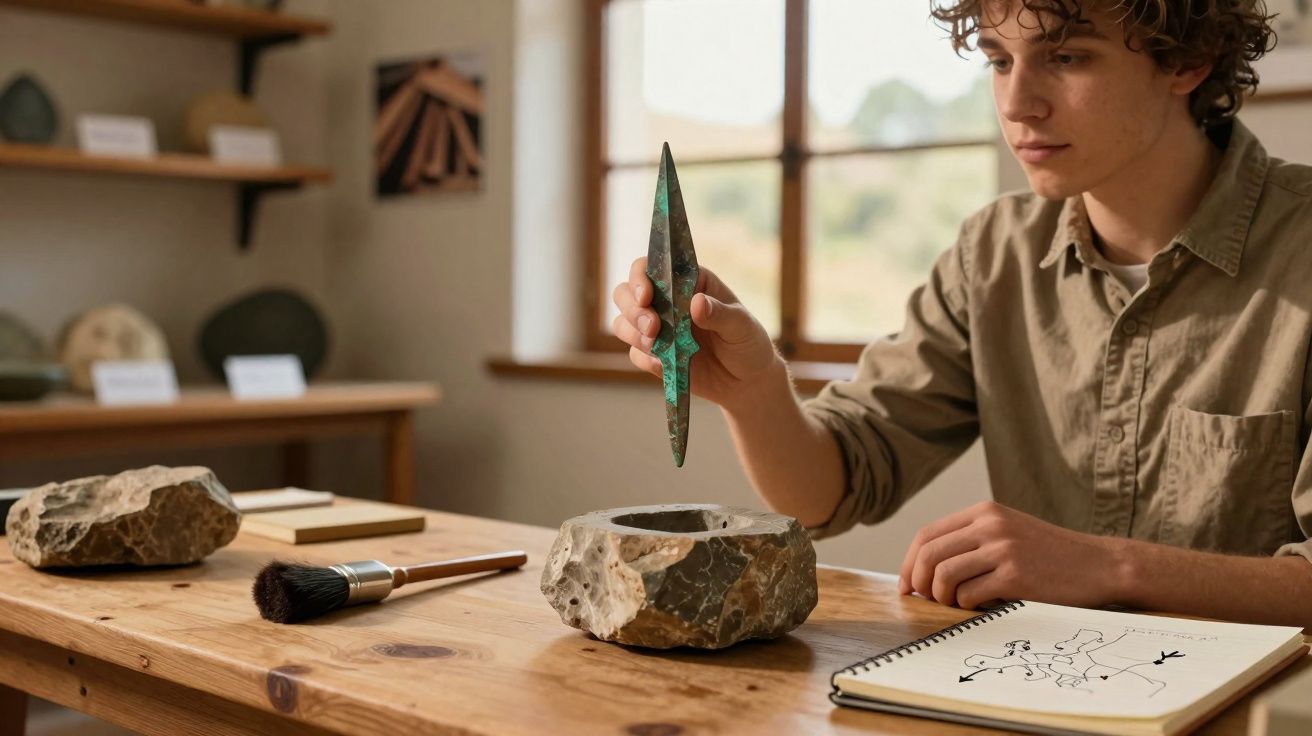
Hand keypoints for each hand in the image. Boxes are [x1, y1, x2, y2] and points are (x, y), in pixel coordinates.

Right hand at [611, 257, 779, 409]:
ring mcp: (658, 329)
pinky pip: (635, 354)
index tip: (646, 296)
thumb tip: (696, 303)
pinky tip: (663, 364)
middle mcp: (667, 301)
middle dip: (632, 309)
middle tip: (653, 327)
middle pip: (626, 293)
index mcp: (688, 282)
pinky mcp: (654, 355)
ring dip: (633, 333)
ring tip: (656, 345)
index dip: (640, 277)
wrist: (748, 382)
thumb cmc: (748, 343)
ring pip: (623, 322)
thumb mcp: (742, 326)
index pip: (651, 266)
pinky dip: (644, 358)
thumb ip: (720, 314)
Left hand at [897, 501, 1122, 609]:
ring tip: (956, 603)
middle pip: (929, 555)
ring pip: (943, 576)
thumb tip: (922, 569)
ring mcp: (1003, 549)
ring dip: (942, 597)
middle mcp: (991, 525)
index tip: (906, 585)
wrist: (1099, 565)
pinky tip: (982, 605)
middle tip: (925, 600)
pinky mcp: (1015, 576)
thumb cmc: (1049, 555)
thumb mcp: (1008, 531)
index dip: (908, 562)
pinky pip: (969, 595)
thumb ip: (970, 541)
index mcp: (984, 511)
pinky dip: (967, 606)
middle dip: (918, 582)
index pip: (927, 535)